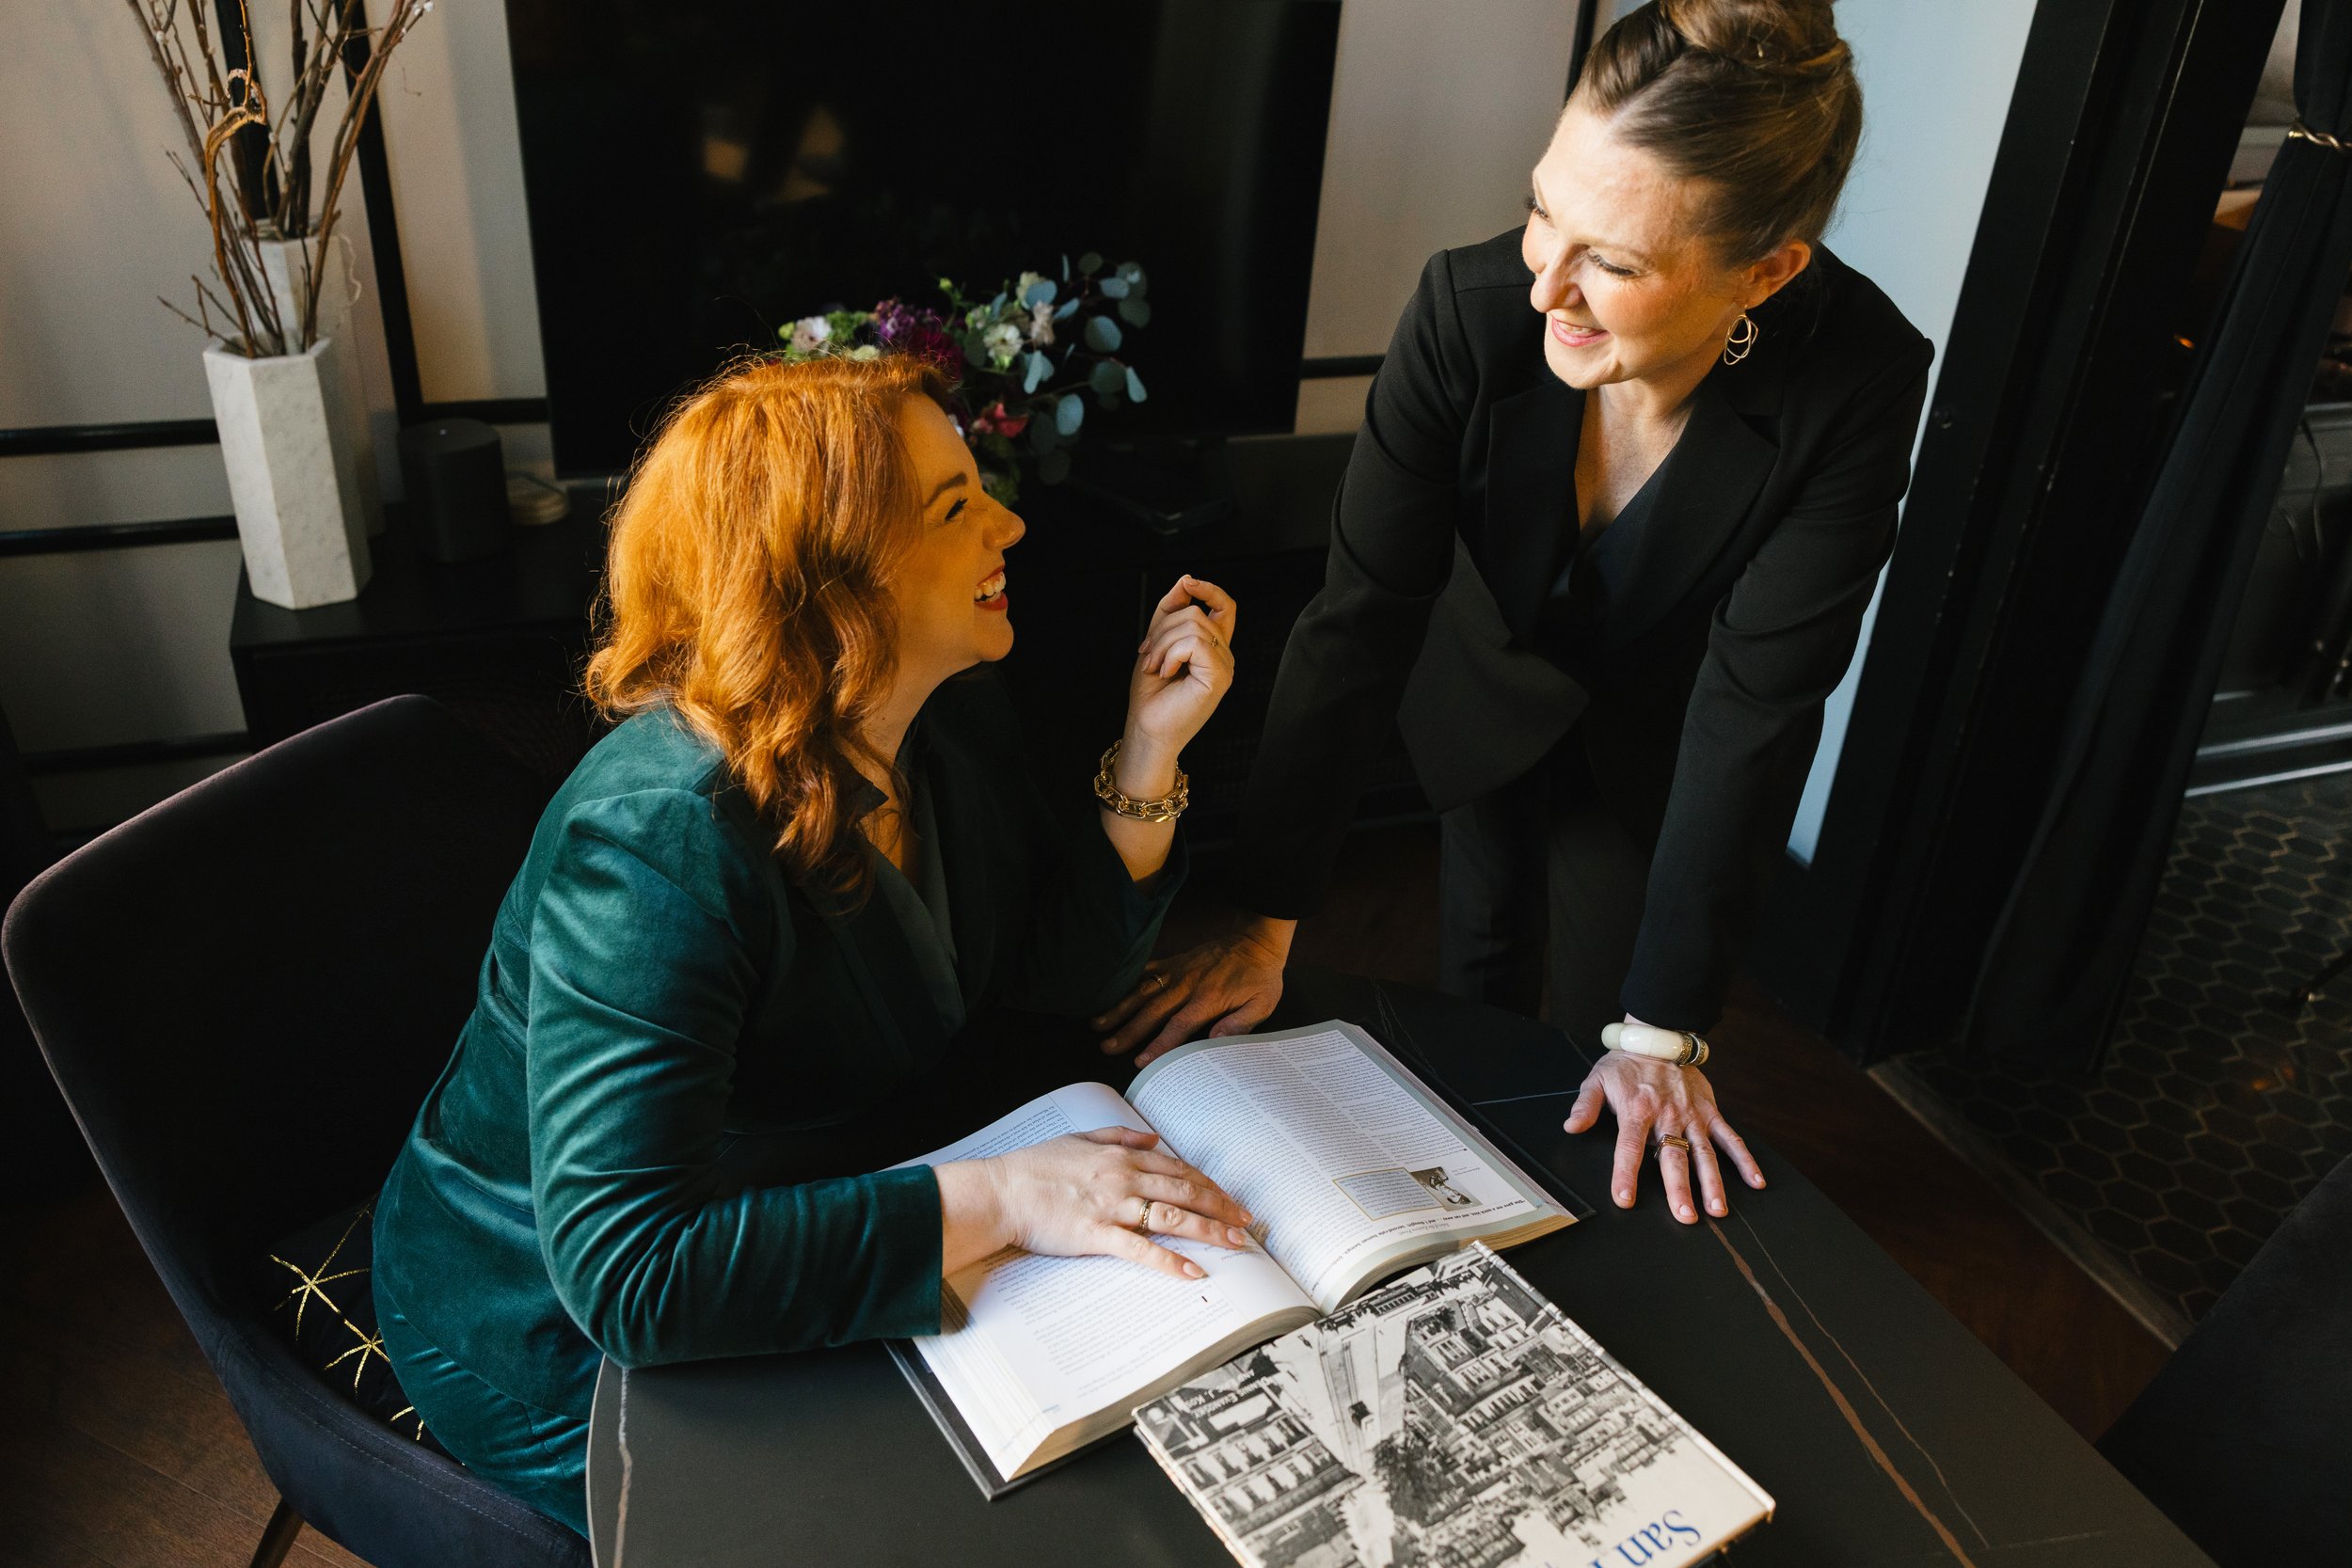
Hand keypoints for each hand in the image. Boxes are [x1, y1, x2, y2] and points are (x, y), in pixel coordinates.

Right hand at [938, 1127, 1254, 1281]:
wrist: (1000, 1192)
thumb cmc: (1034, 1167)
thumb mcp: (1079, 1138)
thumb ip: (1119, 1135)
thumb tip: (1153, 1137)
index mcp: (1120, 1155)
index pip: (1178, 1168)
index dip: (1209, 1184)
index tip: (1229, 1198)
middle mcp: (1123, 1177)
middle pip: (1186, 1191)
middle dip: (1222, 1207)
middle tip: (1248, 1223)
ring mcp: (1112, 1206)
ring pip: (1174, 1217)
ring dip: (1210, 1230)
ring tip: (1236, 1244)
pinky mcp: (1096, 1235)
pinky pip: (1141, 1250)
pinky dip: (1170, 1262)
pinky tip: (1192, 1272)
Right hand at [1092, 916, 1293, 1065]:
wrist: (1256, 941)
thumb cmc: (1260, 977)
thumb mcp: (1262, 1004)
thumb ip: (1239, 1024)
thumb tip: (1215, 1042)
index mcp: (1209, 999)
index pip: (1178, 1026)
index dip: (1159, 1045)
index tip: (1141, 1061)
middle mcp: (1187, 985)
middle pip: (1152, 1011)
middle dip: (1128, 1031)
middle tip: (1107, 1047)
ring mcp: (1177, 971)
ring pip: (1142, 991)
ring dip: (1119, 1008)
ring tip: (1098, 1023)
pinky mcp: (1174, 962)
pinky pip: (1146, 971)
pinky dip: (1127, 982)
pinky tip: (1109, 992)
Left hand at [1123, 576, 1236, 762]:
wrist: (1146, 729)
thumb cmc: (1151, 694)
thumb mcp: (1157, 642)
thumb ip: (1170, 612)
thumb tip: (1184, 580)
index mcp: (1212, 648)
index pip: (1225, 607)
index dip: (1210, 589)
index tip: (1188, 582)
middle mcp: (1223, 655)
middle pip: (1197, 612)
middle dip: (1162, 628)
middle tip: (1148, 655)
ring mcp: (1225, 666)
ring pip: (1194, 624)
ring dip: (1163, 643)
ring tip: (1155, 666)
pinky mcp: (1220, 677)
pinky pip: (1194, 643)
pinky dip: (1171, 654)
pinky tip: (1166, 673)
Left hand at [1564, 1030, 1763, 1224]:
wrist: (1659, 1037)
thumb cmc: (1625, 1064)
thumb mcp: (1597, 1079)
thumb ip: (1585, 1106)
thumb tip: (1571, 1127)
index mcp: (1637, 1110)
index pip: (1629, 1147)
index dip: (1626, 1173)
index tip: (1625, 1199)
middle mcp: (1668, 1115)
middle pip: (1673, 1157)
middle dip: (1679, 1189)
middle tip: (1685, 1217)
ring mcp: (1693, 1115)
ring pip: (1705, 1153)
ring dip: (1712, 1183)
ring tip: (1717, 1211)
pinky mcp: (1711, 1112)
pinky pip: (1731, 1138)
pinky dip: (1745, 1160)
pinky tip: (1755, 1182)